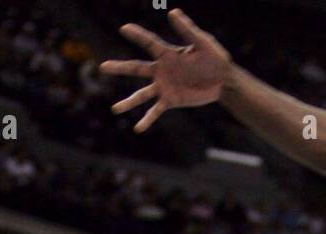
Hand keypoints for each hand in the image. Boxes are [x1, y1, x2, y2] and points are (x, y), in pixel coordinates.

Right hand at [101, 10, 230, 133]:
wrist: (223, 80)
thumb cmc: (215, 57)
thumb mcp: (202, 42)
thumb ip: (187, 30)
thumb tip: (173, 12)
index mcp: (168, 53)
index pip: (148, 42)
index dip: (137, 35)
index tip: (124, 28)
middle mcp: (161, 70)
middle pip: (136, 68)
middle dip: (120, 68)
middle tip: (102, 67)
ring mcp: (164, 86)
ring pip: (142, 94)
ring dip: (128, 102)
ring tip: (115, 109)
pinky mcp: (171, 100)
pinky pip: (156, 111)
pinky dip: (147, 120)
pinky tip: (138, 128)